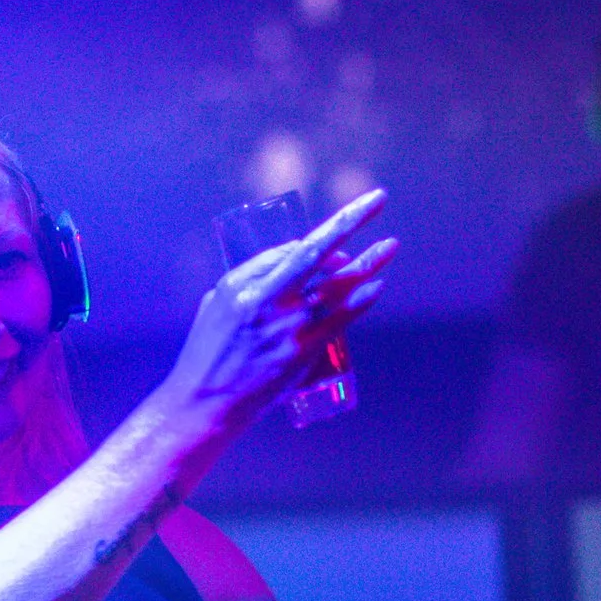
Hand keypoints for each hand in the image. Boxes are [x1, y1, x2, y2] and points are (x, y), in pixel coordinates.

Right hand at [155, 190, 395, 435]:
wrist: (209, 399)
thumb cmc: (211, 344)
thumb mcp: (220, 297)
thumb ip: (257, 271)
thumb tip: (298, 253)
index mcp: (249, 287)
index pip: (296, 248)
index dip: (326, 231)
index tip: (348, 217)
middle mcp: (272, 305)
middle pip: (321, 256)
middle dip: (352, 224)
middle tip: (378, 201)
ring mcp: (292, 330)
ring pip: (339, 289)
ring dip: (368, 264)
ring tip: (390, 246)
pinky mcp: (305, 352)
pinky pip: (342, 320)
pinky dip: (362, 300)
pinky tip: (377, 286)